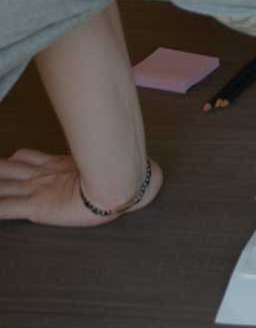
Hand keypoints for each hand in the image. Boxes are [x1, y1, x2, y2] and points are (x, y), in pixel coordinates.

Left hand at [0, 149, 161, 226]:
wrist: (121, 182)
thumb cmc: (121, 175)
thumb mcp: (112, 162)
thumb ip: (109, 156)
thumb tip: (132, 161)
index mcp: (59, 166)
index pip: (28, 159)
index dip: (14, 159)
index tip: (7, 159)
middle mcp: (45, 176)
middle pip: (9, 169)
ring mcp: (39, 190)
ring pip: (3, 186)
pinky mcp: (38, 206)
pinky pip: (6, 208)